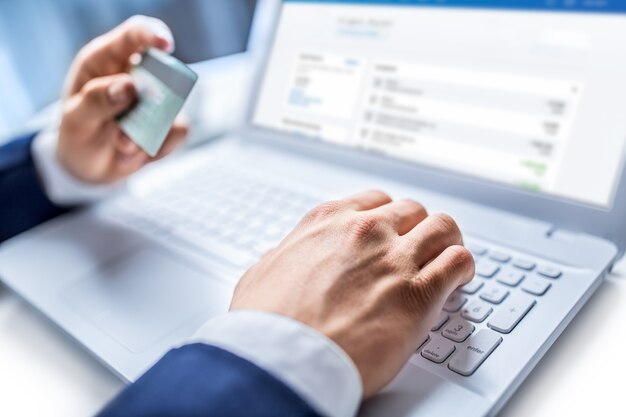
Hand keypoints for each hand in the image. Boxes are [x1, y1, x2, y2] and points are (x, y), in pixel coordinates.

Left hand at [58, 16, 187, 183]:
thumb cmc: (77, 134)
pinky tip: (133, 152)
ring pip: (173, 106)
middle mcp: (137, 75)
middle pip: (164, 69)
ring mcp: (156, 99)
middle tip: (132, 124)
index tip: (165, 44)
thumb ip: (98, 100)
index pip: (134, 34)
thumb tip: (130, 85)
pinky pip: (178, 132)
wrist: (88, 168)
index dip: (152, 34)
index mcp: (106, 60)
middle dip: (156, 97)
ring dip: (149, 131)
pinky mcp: (170, 124)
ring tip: (121, 144)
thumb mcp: (76, 120)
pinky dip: (157, 147)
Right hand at [231, 190, 473, 396]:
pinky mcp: (419, 293)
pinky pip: (458, 262)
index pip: (374, 201)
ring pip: (442, 227)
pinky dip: (463, 266)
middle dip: (417, 228)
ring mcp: (395, 258)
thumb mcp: (263, 273)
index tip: (392, 228)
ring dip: (446, 240)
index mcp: (328, 222)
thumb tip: (284, 258)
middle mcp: (365, 232)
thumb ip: (283, 258)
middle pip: (411, 211)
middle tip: (419, 246)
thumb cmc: (268, 323)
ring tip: (447, 255)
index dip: (388, 216)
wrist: (284, 358)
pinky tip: (459, 278)